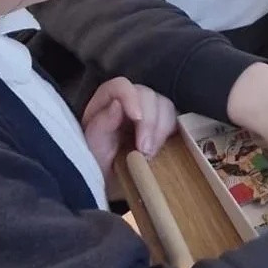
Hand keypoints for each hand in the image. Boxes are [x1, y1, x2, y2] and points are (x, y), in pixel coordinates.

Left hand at [83, 78, 177, 192]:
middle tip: (145, 150)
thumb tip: (117, 104)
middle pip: (148, 95)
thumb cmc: (96, 162)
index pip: (121, 86)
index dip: (131, 97)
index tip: (136, 118)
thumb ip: (101, 124)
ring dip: (162, 130)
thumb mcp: (92, 146)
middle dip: (149, 122)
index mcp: (107, 100)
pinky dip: (171, 134)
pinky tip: (163, 149)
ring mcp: (148, 111)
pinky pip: (175, 120)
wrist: (108, 181)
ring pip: (165, 106)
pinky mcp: (162, 124)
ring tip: (151, 153)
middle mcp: (129, 101)